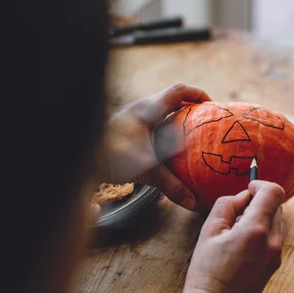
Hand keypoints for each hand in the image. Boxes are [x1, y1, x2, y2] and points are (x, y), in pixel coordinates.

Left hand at [104, 83, 209, 209]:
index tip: (212, 106)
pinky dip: (165, 130)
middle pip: (172, 100)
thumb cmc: (111, 158)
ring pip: (162, 112)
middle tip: (206, 122)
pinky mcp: (128, 128)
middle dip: (191, 108)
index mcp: (148, 109)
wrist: (81, 159)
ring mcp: (133, 117)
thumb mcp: (146, 170)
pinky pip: (153, 123)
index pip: (178, 90)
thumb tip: (193, 202)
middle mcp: (141, 109)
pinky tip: (169, 149)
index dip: (198, 94)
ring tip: (192, 135)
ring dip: (177, 119)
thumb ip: (171, 185)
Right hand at [174, 181, 285, 292]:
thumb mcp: (208, 230)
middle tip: (236, 214)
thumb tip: (243, 196)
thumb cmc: (207, 271)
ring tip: (237, 232)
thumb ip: (227, 204)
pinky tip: (241, 245)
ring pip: (277, 221)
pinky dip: (262, 232)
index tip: (247, 190)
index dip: (260, 184)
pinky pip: (274, 237)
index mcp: (256, 229)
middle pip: (277, 205)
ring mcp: (276, 255)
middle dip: (259, 202)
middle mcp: (272, 241)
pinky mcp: (275, 264)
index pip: (274, 192)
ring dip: (261, 217)